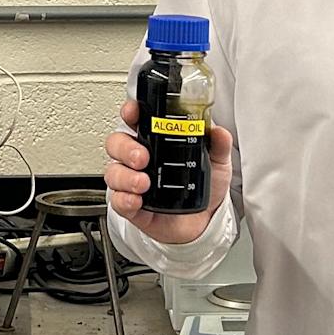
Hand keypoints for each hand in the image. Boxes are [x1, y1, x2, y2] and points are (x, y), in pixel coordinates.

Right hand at [103, 101, 234, 245]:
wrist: (204, 223)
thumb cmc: (203, 189)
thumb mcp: (216, 163)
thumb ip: (218, 146)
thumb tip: (220, 132)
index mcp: (156, 142)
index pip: (135, 120)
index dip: (130, 112)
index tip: (133, 111)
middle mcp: (140, 160)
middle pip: (117, 144)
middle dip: (125, 147)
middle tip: (142, 157)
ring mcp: (133, 183)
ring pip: (113, 172)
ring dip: (125, 176)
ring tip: (144, 183)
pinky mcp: (132, 207)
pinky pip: (117, 201)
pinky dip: (124, 199)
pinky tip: (136, 199)